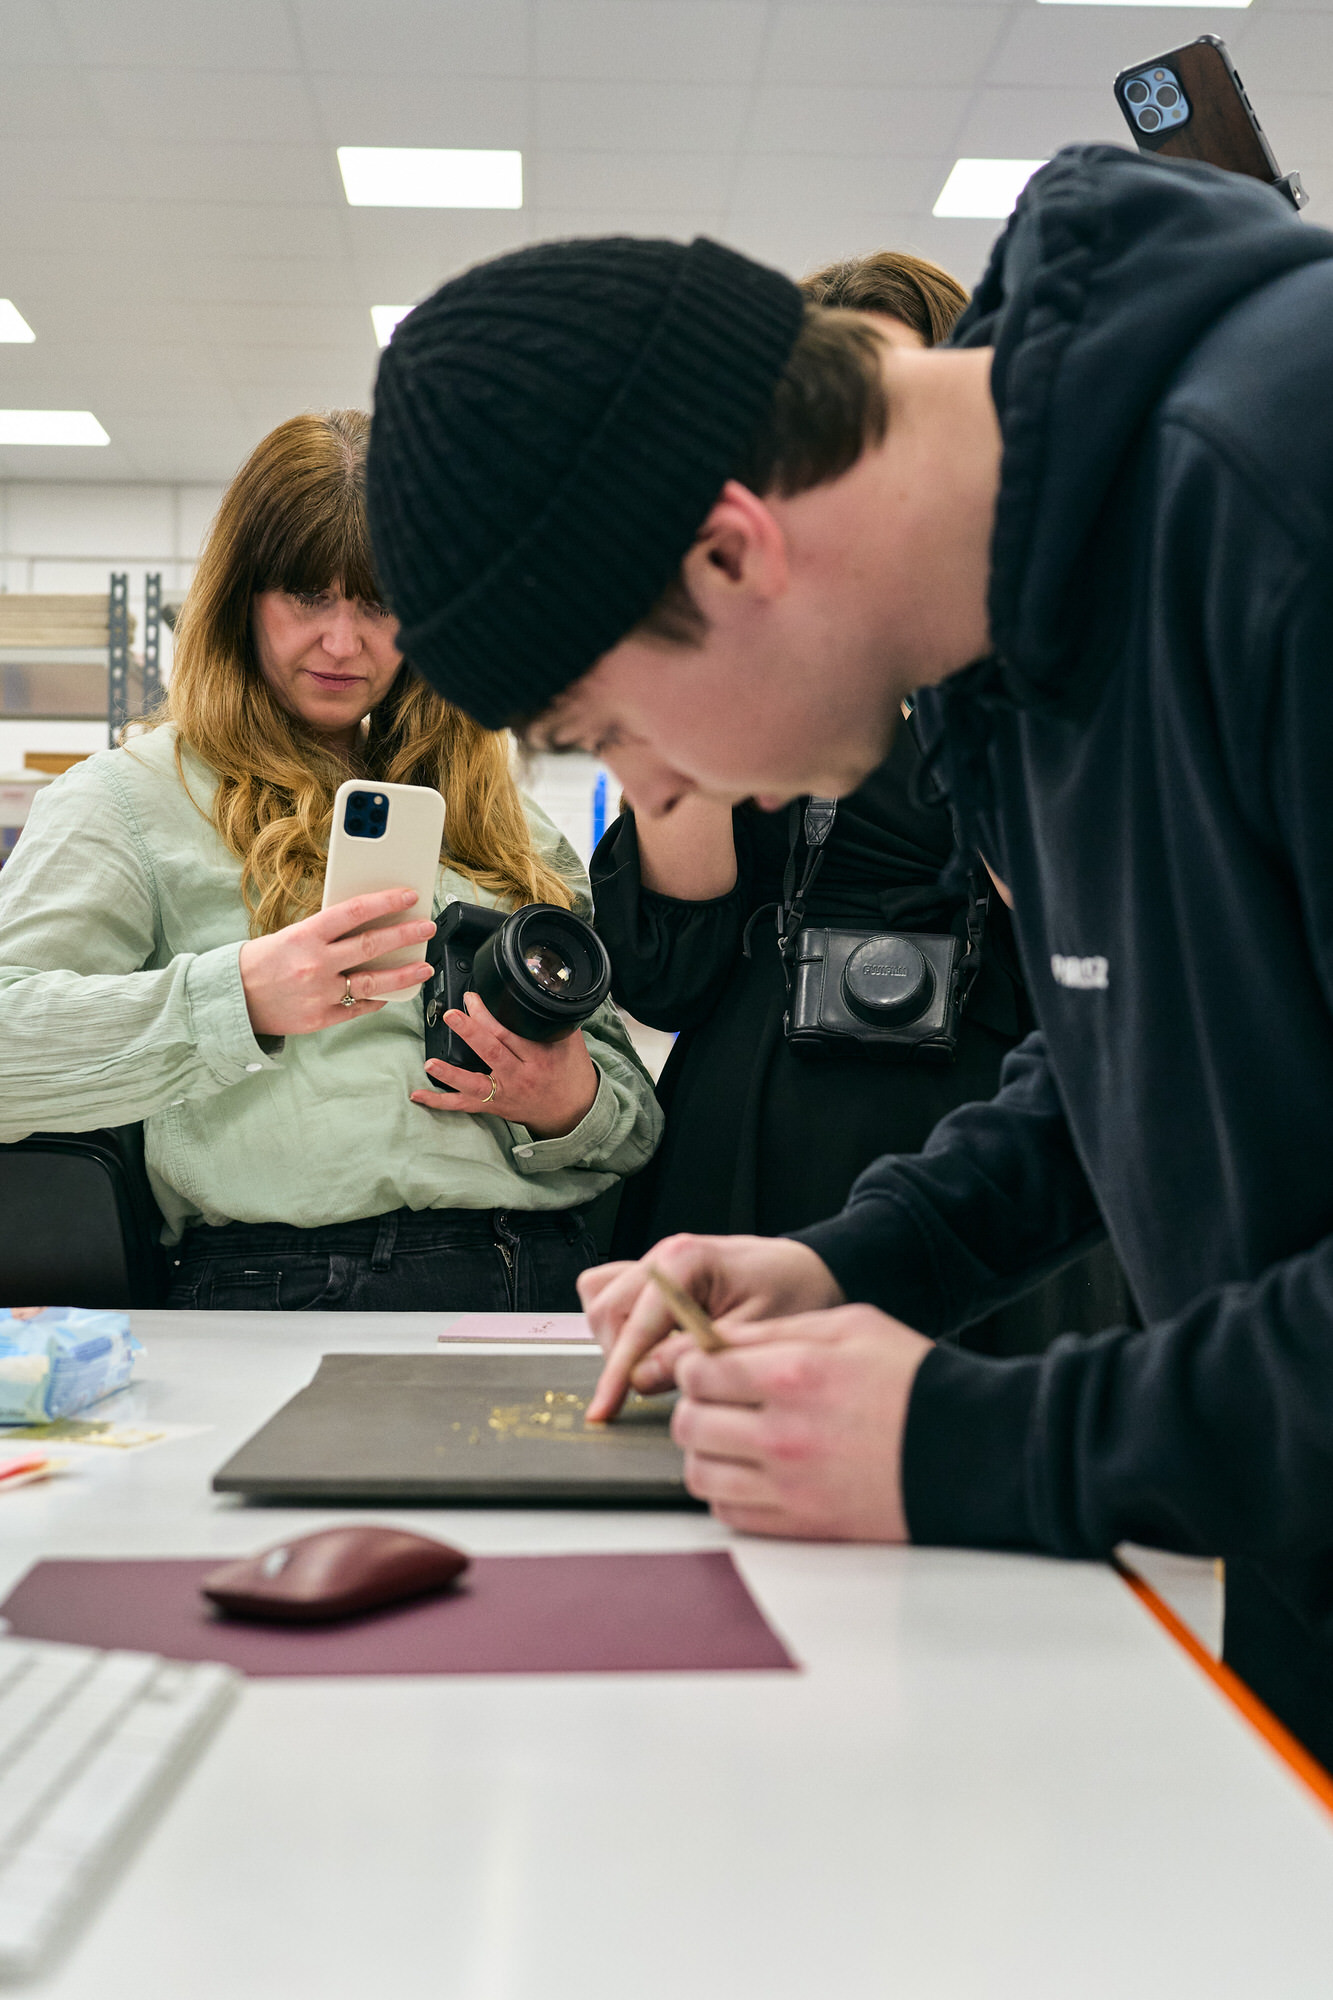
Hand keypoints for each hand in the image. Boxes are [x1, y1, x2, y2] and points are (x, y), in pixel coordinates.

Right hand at [238, 888, 434, 1038]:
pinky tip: (391, 994)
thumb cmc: (261, 963)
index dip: (386, 902)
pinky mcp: (320, 1018)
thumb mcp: (290, 936)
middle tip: (426, 928)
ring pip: (373, 982)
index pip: (355, 911)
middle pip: (371, 945)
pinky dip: (377, 1000)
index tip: (408, 896)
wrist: (232, 1000)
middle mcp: (315, 963)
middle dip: (405, 935)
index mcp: (305, 935)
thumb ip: (325, 932)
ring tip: (424, 967)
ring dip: (404, 974)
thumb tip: (365, 924)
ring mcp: (319, 993)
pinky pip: (358, 1008)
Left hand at [412, 991, 598, 1138]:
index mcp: (538, 1059)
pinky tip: (418, 1095)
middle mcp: (519, 1077)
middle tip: (453, 1015)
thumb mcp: (570, 1042)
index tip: (472, 998)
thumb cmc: (571, 1074)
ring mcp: (504, 1095)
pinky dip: (439, 1102)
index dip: (488, 1016)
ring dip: (451, 1074)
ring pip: (475, 1085)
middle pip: (492, 1053)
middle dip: (470, 1032)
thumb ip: (554, 1019)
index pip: (510, 1034)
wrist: (574, 1113)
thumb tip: (538, 989)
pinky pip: (464, 1105)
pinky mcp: (493, 1106)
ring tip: (431, 1063)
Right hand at [581, 1232, 842, 1421]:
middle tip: (658, 1386)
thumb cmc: (792, 1292)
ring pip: (603, 1304)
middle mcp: (663, 1256)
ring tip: (663, 1364)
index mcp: (684, 1259)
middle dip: (622, 1356)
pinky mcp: (656, 1277)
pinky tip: (657, 1347)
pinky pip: (615, 1297)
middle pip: (607, 1312)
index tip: (604, 1410)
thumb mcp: (752, 1332)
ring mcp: (656, 1264)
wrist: (810, 1271)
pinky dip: (624, 1327)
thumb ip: (695, 1354)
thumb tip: (642, 1378)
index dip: (617, 1373)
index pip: (634, 1323)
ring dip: (620, 1342)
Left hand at [670, 1305, 931, 1539]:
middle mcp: (782, 1433)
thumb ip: (777, 1330)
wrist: (968, 1450)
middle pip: (689, 1423)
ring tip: (732, 1437)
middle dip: (696, 1405)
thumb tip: (718, 1340)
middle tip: (718, 1400)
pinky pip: (729, 1513)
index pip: (697, 1371)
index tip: (709, 1365)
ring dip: (706, 1451)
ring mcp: (789, 1486)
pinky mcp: (801, 1524)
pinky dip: (729, 1492)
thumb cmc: (914, 1383)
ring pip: (699, 1473)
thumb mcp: (850, 1326)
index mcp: (792, 1374)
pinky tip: (752, 1471)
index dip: (695, 1364)